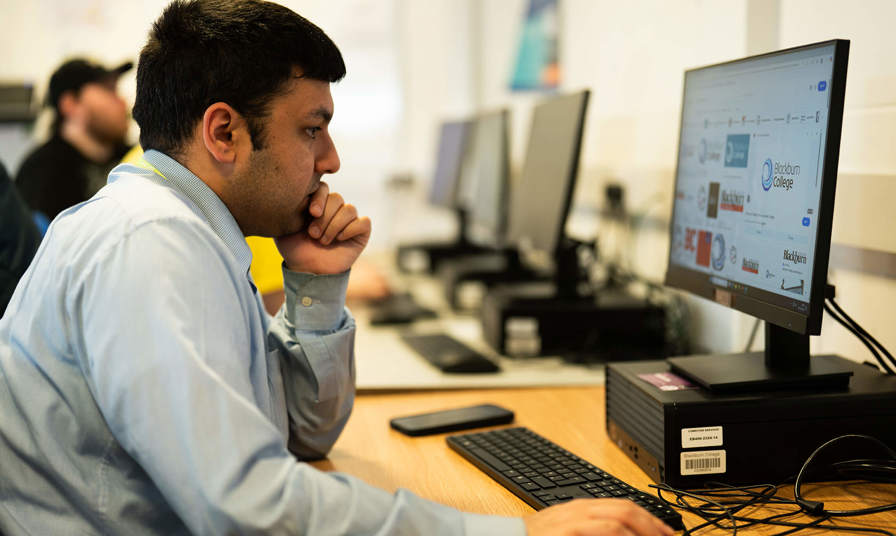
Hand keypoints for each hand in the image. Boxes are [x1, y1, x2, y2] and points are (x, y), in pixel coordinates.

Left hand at [274, 181, 370, 274]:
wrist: (307, 270)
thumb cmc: (295, 248)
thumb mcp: (285, 226)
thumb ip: (287, 208)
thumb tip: (292, 191)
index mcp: (318, 203)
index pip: (323, 188)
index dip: (319, 198)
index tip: (312, 213)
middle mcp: (335, 209)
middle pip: (337, 198)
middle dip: (324, 218)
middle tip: (313, 234)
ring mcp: (349, 220)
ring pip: (349, 209)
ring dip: (334, 226)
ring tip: (323, 241)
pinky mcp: (361, 232)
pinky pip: (364, 222)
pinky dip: (351, 229)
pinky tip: (340, 239)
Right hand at [523, 499, 674, 535]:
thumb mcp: (568, 528)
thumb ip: (592, 529)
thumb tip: (621, 534)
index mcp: (583, 507)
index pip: (625, 506)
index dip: (650, 519)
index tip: (667, 533)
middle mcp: (581, 509)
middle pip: (627, 510)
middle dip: (653, 526)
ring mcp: (575, 520)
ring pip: (620, 520)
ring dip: (643, 532)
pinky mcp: (570, 532)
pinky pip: (606, 531)